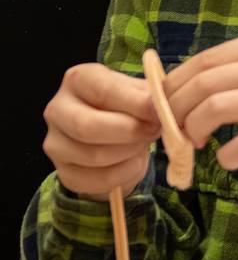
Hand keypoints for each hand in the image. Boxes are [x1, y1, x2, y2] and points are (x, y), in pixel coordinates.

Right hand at [43, 64, 159, 199]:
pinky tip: (134, 161)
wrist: (119, 132)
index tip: (158, 112)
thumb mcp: (140, 91)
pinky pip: (97, 180)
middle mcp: (58, 110)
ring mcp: (55, 144)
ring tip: (144, 143)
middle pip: (88, 127)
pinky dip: (125, 173)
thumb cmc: (130, 104)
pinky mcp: (64, 172)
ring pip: (94, 156)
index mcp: (78, 79)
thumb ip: (149, 96)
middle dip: (130, 132)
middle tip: (154, 131)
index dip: (134, 104)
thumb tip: (160, 106)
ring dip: (130, 152)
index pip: (102, 91)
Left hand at [166, 32, 237, 172]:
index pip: (204, 61)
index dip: (172, 87)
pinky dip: (227, 156)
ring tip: (192, 145)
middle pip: (204, 83)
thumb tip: (179, 93)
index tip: (160, 110)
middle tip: (169, 133)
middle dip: (174, 112)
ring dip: (192, 131)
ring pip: (217, 107)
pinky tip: (229, 161)